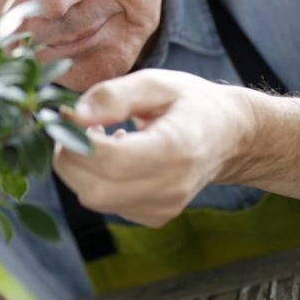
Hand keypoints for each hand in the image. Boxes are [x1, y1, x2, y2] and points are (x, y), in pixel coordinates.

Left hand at [53, 69, 254, 226]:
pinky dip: (98, 181)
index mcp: (175, 148)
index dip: (77, 140)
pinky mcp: (155, 217)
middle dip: (70, 157)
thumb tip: (72, 116)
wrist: (231, 137)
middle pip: (94, 189)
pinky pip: (108, 204)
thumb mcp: (157, 83)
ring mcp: (163, 208)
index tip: (68, 116)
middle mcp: (170, 187)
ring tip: (100, 137)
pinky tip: (117, 157)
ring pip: (95, 199)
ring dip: (82, 169)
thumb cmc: (193, 104)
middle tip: (76, 128)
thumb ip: (113, 96)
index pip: (109, 160)